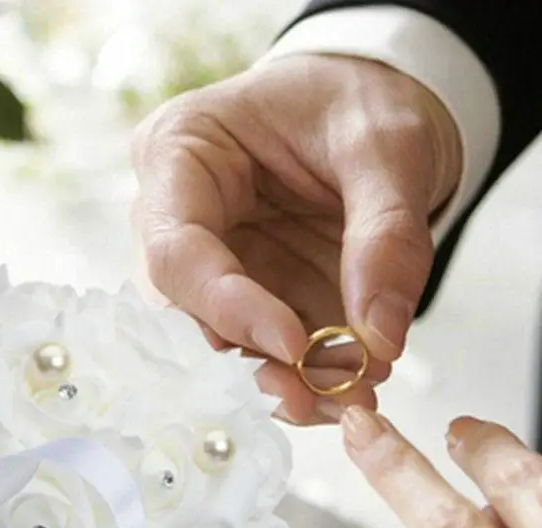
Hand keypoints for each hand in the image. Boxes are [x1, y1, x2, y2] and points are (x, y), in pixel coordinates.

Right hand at [132, 55, 461, 423]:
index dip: (227, 307)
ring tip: (356, 393)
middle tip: (326, 394)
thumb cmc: (357, 97)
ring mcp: (211, 264)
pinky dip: (311, 373)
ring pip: (230, 341)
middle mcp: (177, 219)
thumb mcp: (387, 142)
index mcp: (178, 153)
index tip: (294, 345)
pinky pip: (268, 347)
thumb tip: (380, 337)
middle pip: (195, 309)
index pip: (176, 252)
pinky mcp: (247, 297)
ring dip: (291, 377)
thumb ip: (386, 233)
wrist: (370, 106)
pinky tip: (354, 385)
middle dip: (261, 357)